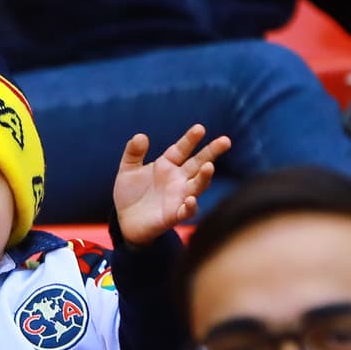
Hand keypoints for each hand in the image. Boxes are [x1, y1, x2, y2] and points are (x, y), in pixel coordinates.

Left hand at [113, 124, 230, 245]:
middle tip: (225, 140)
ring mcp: (179, 197)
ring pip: (197, 185)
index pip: (182, 149)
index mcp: (168, 165)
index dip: (190, 139)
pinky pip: (187, 211)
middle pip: (199, 163)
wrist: (125, 221)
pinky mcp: (174, 215)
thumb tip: (140, 136)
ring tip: (209, 166)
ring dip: (205, 177)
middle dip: (212, 152)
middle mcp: (179, 179)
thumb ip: (133, 153)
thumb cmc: (130, 194)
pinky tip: (191, 199)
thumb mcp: (128, 170)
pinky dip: (191, 206)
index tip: (200, 128)